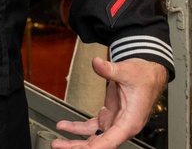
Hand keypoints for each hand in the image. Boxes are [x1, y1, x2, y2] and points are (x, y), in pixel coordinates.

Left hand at [52, 57, 167, 147]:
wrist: (147, 72)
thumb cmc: (143, 76)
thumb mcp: (127, 71)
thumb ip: (111, 70)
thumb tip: (97, 64)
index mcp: (130, 121)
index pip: (112, 140)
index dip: (97, 147)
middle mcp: (122, 126)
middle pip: (100, 143)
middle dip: (80, 147)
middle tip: (60, 146)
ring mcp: (114, 122)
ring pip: (94, 137)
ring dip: (76, 141)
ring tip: (58, 143)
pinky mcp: (108, 116)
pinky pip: (91, 127)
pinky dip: (77, 128)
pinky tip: (64, 126)